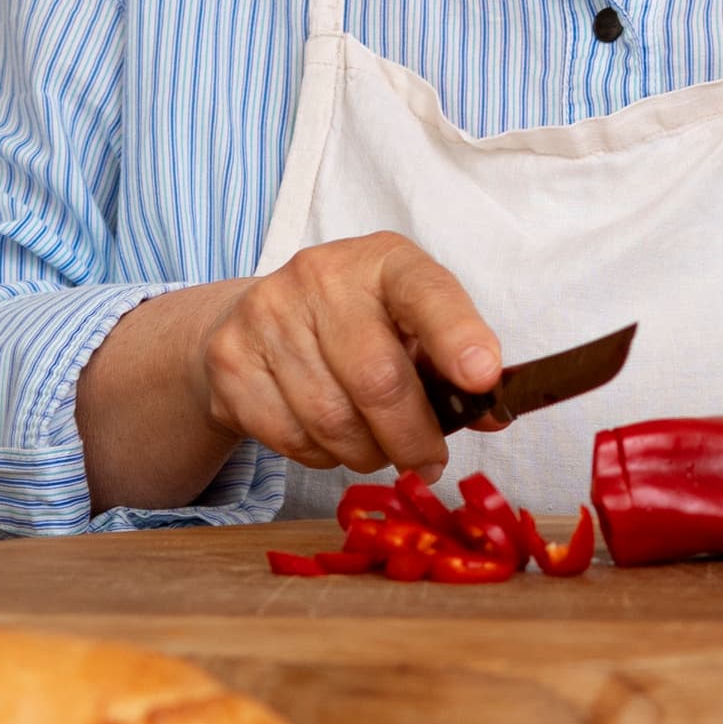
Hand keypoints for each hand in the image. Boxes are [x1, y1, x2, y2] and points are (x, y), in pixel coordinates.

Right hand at [189, 231, 499, 478]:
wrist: (256, 318)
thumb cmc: (356, 323)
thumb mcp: (410, 323)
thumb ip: (450, 364)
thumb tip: (492, 413)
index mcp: (384, 260)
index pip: (427, 293)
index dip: (458, 337)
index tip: (484, 378)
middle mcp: (321, 276)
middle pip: (377, 379)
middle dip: (412, 437)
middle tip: (428, 463)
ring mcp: (268, 315)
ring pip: (332, 420)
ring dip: (367, 453)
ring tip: (380, 450)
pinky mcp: (231, 361)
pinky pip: (289, 438)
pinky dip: (322, 455)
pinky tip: (332, 440)